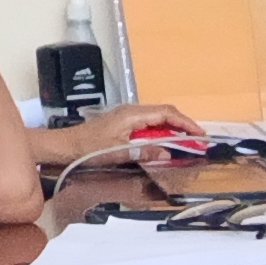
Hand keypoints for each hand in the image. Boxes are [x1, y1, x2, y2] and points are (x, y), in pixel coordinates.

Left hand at [67, 100, 205, 162]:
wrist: (65, 146)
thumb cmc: (87, 147)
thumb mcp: (117, 152)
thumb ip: (143, 152)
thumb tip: (166, 153)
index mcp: (132, 114)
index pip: (166, 113)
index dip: (185, 123)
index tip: (199, 135)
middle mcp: (132, 111)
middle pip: (164, 113)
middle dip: (183, 126)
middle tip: (198, 141)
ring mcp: (127, 117)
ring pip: (157, 119)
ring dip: (173, 130)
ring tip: (187, 143)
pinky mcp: (123, 124)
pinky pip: (149, 125)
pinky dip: (161, 133)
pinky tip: (165, 144)